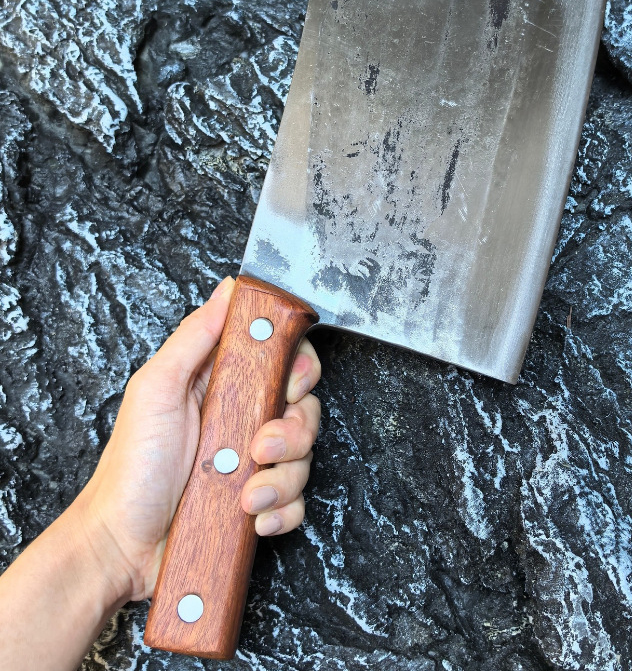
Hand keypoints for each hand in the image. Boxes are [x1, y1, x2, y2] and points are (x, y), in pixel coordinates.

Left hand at [75, 276, 321, 602]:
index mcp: (225, 384)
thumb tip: (228, 290)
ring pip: (305, 457)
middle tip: (260, 446)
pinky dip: (281, 511)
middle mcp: (246, 418)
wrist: (121, 546)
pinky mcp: (260, 502)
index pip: (284, 360)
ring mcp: (254, 462)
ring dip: (282, 477)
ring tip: (246, 494)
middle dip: (293, 431)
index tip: (288, 385)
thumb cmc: (130, 467)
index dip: (298, 368)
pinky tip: (253, 517)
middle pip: (305, 408)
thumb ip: (194, 337)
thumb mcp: (156, 389)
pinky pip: (296, 501)